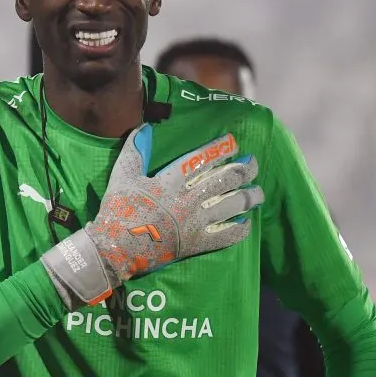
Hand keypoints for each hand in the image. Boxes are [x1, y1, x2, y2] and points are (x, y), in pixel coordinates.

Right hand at [41, 123, 261, 309]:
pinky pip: (226, 236)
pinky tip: (246, 223)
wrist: (115, 248)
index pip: (201, 159)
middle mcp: (188, 199)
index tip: (232, 141)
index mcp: (171, 181)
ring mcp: (195, 223)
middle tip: (253, 163)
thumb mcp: (122, 176)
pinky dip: (239, 229)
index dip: (219, 148)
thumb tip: (146, 128)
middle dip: (243, 169)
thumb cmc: (118, 210)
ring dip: (249, 197)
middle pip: (225, 180)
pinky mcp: (197, 244)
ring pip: (232, 206)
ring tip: (259, 192)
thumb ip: (135, 150)